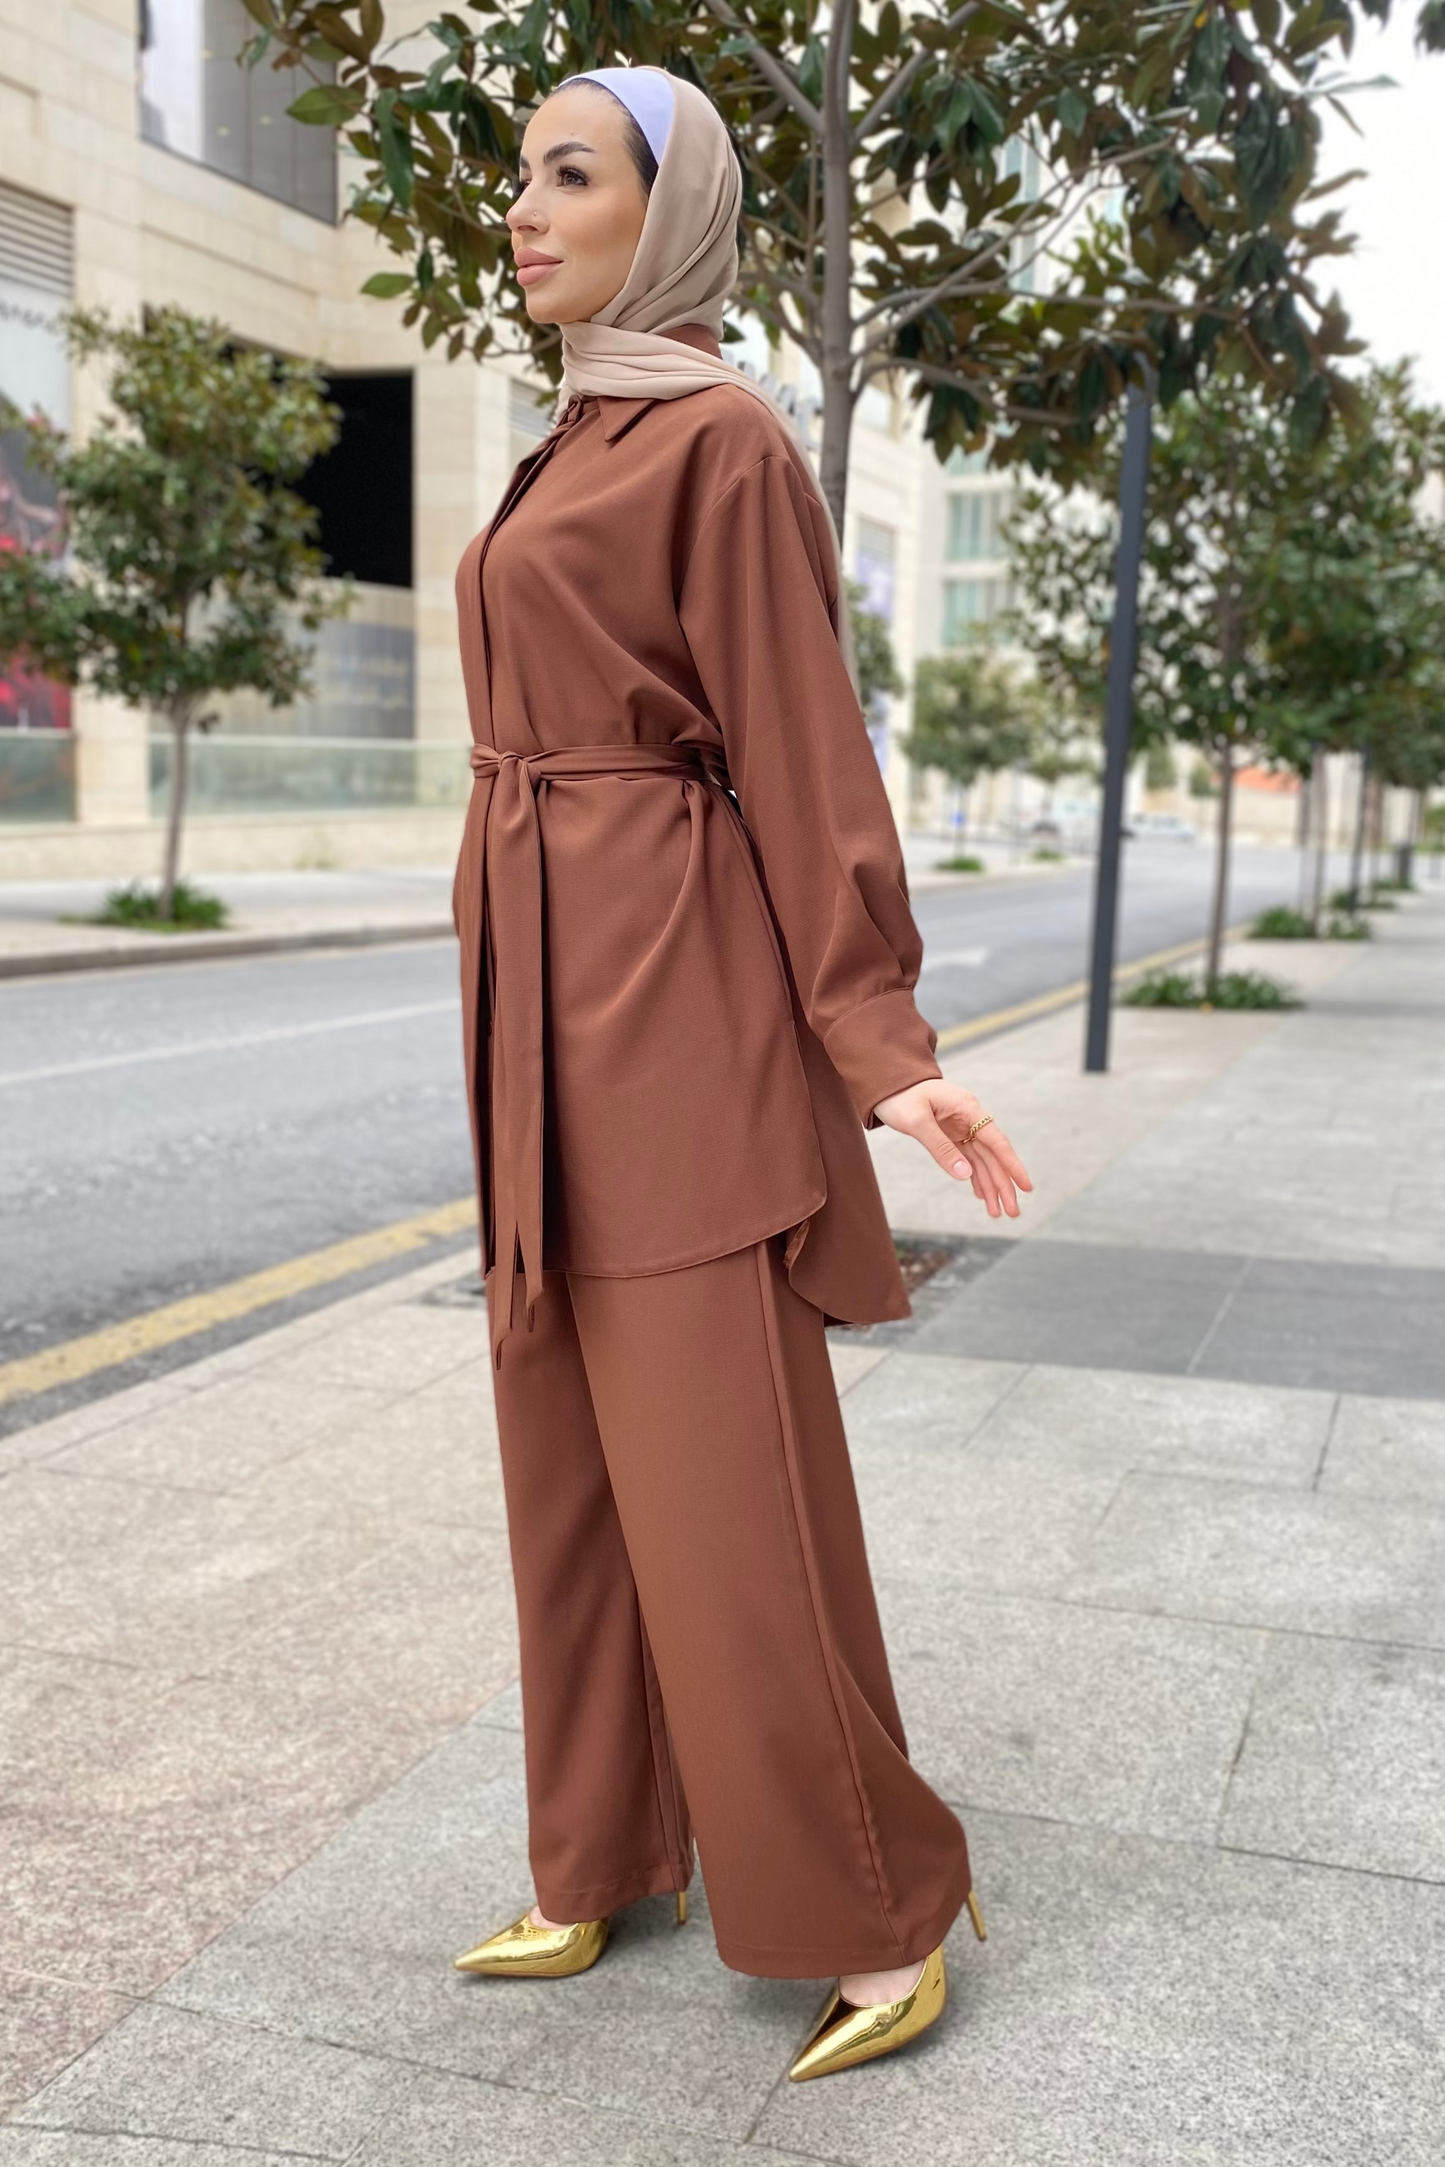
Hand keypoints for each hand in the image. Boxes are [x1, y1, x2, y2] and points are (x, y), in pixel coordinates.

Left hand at [872, 1078, 1032, 1219]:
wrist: (885, 1081)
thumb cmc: (900, 1096)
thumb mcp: (917, 1122)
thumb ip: (940, 1148)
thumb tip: (964, 1175)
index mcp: (967, 1108)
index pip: (996, 1141)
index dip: (1012, 1166)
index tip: (1026, 1187)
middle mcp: (970, 1118)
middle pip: (992, 1156)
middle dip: (1003, 1185)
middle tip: (1013, 1213)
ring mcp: (961, 1127)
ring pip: (982, 1161)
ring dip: (990, 1186)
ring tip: (997, 1213)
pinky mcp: (951, 1134)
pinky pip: (968, 1159)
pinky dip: (974, 1177)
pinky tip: (982, 1196)